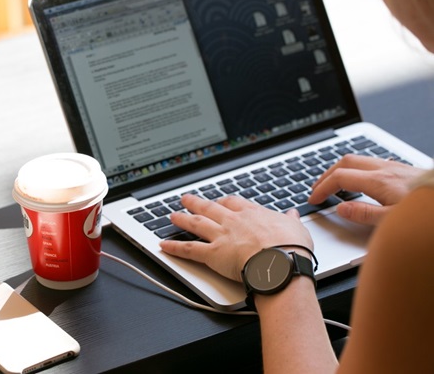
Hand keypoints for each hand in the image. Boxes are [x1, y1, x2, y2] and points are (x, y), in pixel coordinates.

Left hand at [159, 194, 312, 282]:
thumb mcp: (297, 229)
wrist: (280, 262)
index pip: (234, 203)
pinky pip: (189, 249)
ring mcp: (221, 236)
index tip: (220, 201)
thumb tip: (294, 214)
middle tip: (186, 199)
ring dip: (182, 219)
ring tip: (172, 216)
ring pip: (196, 224)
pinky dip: (174, 247)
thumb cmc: (291, 248)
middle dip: (196, 203)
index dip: (224, 201)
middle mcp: (233, 221)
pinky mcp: (212, 254)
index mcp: (253, 214)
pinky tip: (164, 245)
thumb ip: (291, 221)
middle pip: (210, 208)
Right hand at [308, 154, 424, 224]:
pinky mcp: (404, 170)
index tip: (314, 199)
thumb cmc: (426, 213)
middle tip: (317, 188)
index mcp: (379, 181)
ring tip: (334, 184)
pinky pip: (372, 163)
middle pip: (345, 162)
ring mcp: (395, 167)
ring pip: (359, 159)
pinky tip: (361, 183)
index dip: (322, 188)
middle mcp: (385, 169)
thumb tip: (340, 209)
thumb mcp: (394, 221)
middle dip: (326, 174)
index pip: (340, 178)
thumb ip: (364, 214)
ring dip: (341, 170)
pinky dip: (357, 170)